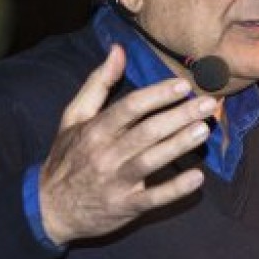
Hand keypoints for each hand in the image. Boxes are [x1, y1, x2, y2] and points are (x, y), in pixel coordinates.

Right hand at [38, 45, 217, 244]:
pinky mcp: (126, 206)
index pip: (130, 107)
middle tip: (207, 104)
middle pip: (147, 131)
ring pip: (151, 160)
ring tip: (204, 130)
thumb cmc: (67, 157)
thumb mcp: (73, 117)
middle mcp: (106, 154)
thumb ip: (98, 84)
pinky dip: (175, 189)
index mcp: (95, 130)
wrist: (50, 208)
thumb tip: (118, 50)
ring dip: (179, 145)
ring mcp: (116, 182)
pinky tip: (197, 177)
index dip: (158, 95)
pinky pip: (153, 198)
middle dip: (179, 116)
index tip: (183, 85)